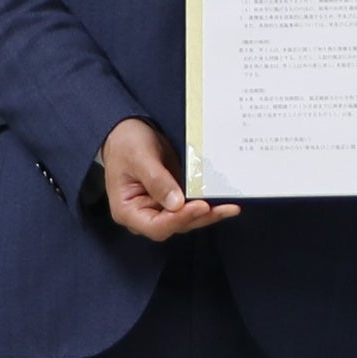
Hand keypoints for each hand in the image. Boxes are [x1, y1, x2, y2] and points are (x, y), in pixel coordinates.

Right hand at [102, 118, 238, 240]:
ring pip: (187, 219)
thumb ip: (157, 181)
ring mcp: (160, 208)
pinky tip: (225, 202)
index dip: (179, 219)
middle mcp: (144, 214)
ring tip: (230, 207)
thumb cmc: (126, 143)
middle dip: (200, 217)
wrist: (126, 131)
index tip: (200, 206)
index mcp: (128, 211)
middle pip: (176, 225)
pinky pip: (191, 206)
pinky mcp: (173, 199)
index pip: (156, 226)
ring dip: (209, 214)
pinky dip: (208, 205)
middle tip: (224, 207)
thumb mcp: (139, 157)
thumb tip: (176, 204)